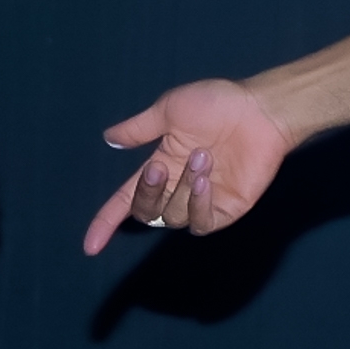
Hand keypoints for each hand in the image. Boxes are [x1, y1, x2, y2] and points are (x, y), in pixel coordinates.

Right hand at [84, 77, 295, 254]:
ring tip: (203, 156)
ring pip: (173, 216)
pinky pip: (201, 223)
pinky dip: (197, 204)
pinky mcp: (227, 209)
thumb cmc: (219, 103)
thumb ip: (139, 128)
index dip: (107, 222)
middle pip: (146, 213)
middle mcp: (179, 188)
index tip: (90, 245)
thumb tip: (108, 137)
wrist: (259, 108)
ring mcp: (203, 201)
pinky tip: (206, 180)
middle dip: (147, 193)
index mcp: (162, 166)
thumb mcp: (170, 110)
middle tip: (159, 166)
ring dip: (182, 187)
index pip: (127, 201)